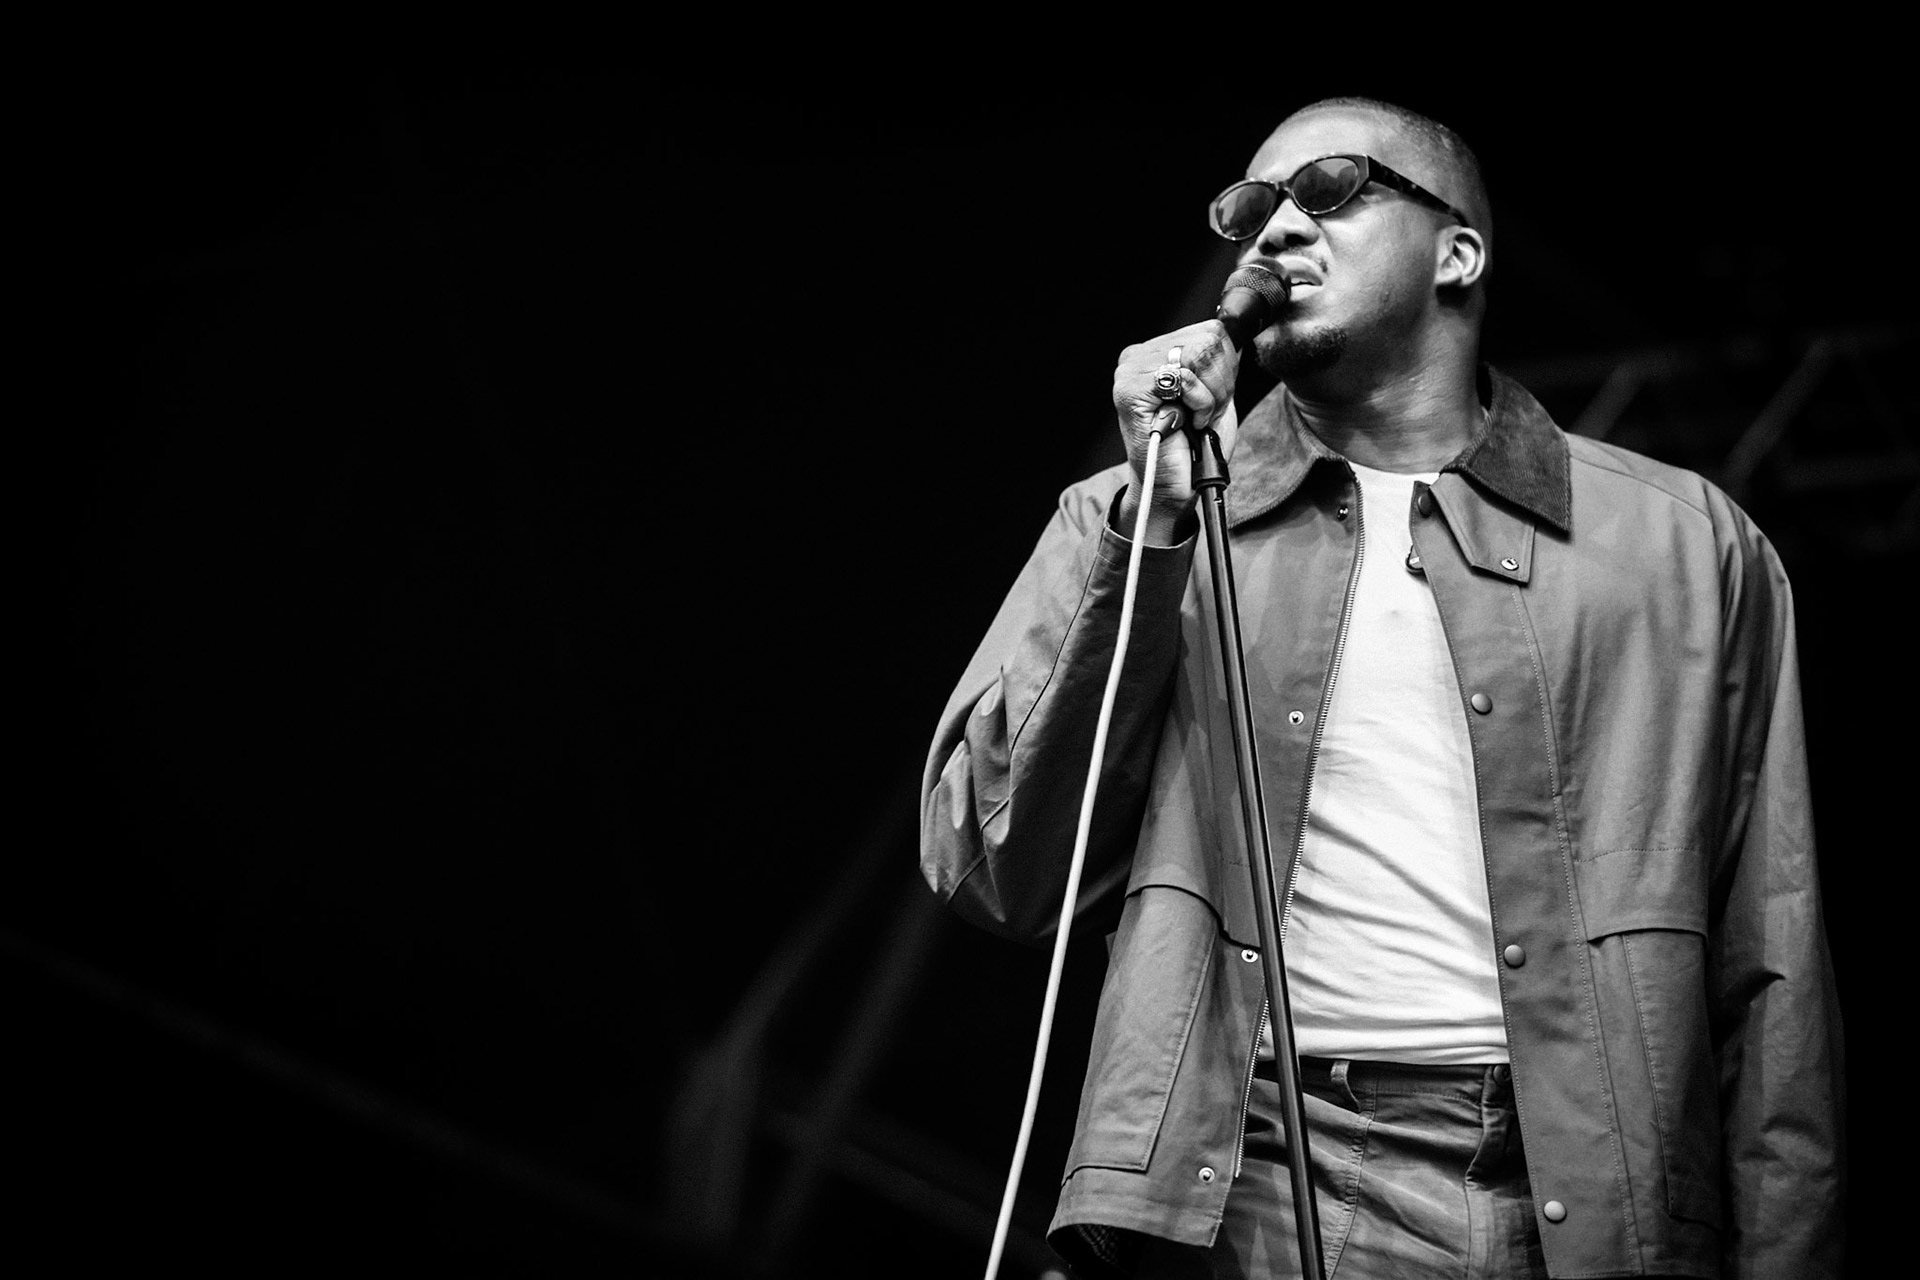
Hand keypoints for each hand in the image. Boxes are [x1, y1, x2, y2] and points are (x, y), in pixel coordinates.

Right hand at [1111, 319, 1240, 543]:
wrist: (1176, 486)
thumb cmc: (1193, 446)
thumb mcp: (1215, 393)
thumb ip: (1218, 360)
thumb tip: (1233, 329)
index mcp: (1156, 352)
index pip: (1211, 329)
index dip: (1226, 367)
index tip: (1212, 399)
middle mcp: (1138, 356)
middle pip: (1209, 337)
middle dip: (1220, 381)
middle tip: (1202, 412)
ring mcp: (1130, 370)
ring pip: (1200, 354)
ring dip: (1210, 394)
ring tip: (1193, 418)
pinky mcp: (1130, 389)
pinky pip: (1185, 377)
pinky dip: (1198, 403)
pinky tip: (1185, 422)